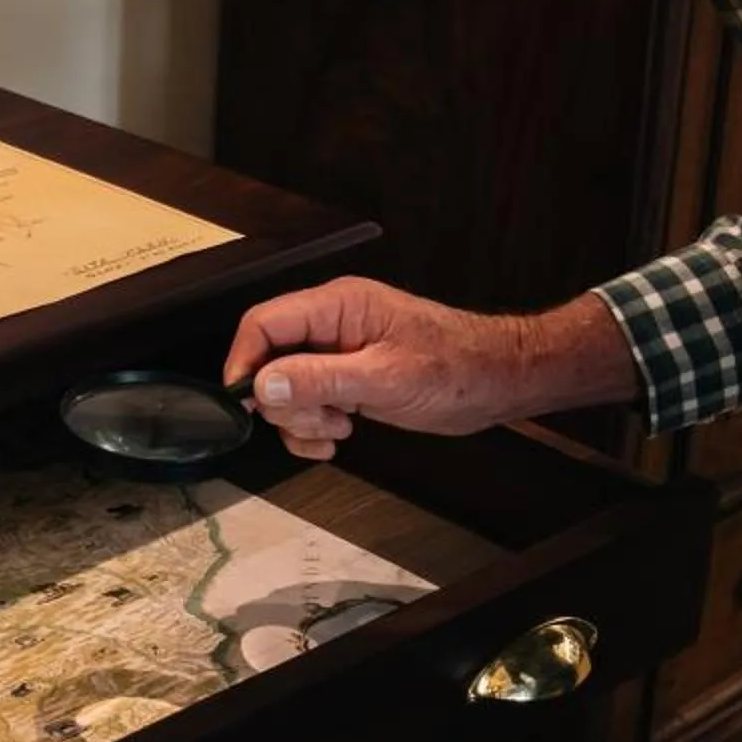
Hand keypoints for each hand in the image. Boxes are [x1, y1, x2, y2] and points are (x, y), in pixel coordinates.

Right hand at [222, 279, 637, 460]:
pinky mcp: (347, 377)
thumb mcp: (384, 378)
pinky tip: (339, 436)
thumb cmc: (456, 368)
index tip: (246, 401)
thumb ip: (320, 378)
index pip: (263, 323)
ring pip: (286, 387)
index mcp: (337, 306)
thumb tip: (263, 383)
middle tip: (320, 419)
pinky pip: (308, 401)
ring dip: (301, 418)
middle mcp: (332, 324)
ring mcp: (338, 351)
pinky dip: (313, 426)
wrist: (496, 381)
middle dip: (285, 400)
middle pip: (270, 360)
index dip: (245, 361)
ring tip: (337, 428)